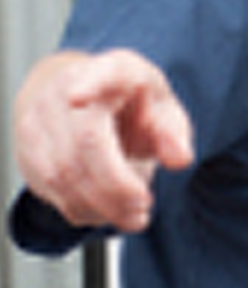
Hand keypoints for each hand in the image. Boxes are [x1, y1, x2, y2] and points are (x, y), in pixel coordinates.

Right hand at [12, 50, 194, 231]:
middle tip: (144, 207)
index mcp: (113, 70)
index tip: (77, 99)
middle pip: (85, 142)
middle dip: (116, 185)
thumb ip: (174, 134)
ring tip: (133, 217)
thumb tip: (180, 159)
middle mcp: (66, 88)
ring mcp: (40, 118)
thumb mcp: (164, 111)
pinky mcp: (27, 149)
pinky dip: (82, 209)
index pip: (100, 73)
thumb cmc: (132, 106)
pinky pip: (50, 188)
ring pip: (62, 172)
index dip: (88, 85)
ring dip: (101, 204)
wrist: (83, 102)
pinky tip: (107, 213)